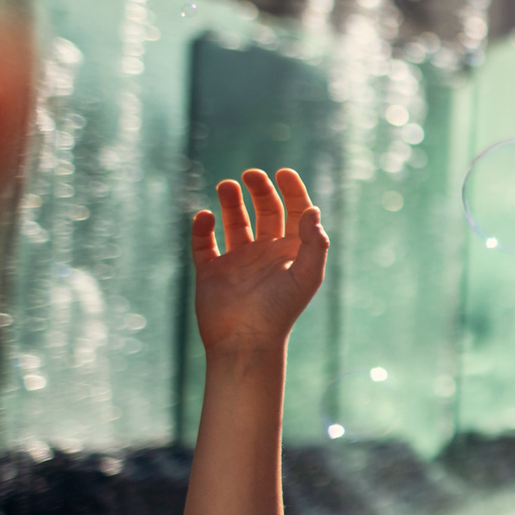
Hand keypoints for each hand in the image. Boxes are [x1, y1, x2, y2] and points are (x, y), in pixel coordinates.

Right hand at [192, 169, 327, 357]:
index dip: (292, 191)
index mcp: (292, 252)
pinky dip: (202, 229)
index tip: (282, 172)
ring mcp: (238, 261)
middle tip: (250, 175)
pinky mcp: (212, 272)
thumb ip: (313, 243)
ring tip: (226, 185)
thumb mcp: (306, 276)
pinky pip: (203, 244)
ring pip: (234, 222)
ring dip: (231, 202)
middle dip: (259, 190)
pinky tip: (206, 217)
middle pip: (266, 211)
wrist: (245, 341)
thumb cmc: (280, 311)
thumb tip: (312, 210)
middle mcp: (266, 253)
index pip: (295, 213)